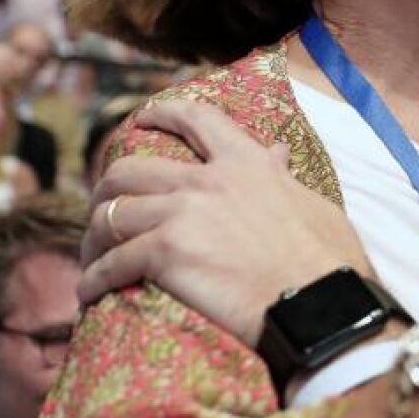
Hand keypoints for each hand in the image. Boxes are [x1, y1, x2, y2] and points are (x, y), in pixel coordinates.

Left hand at [79, 103, 374, 346]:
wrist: (320, 303)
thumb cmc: (328, 262)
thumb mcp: (312, 204)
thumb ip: (283, 177)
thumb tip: (278, 153)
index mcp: (247, 164)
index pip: (198, 120)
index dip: (163, 114)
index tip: (143, 120)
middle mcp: (208, 181)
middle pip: (129, 170)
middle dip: (106, 189)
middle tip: (103, 211)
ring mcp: (182, 214)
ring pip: (110, 216)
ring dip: (94, 240)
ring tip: (93, 261)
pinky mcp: (164, 253)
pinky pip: (110, 263)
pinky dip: (94, 279)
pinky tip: (90, 293)